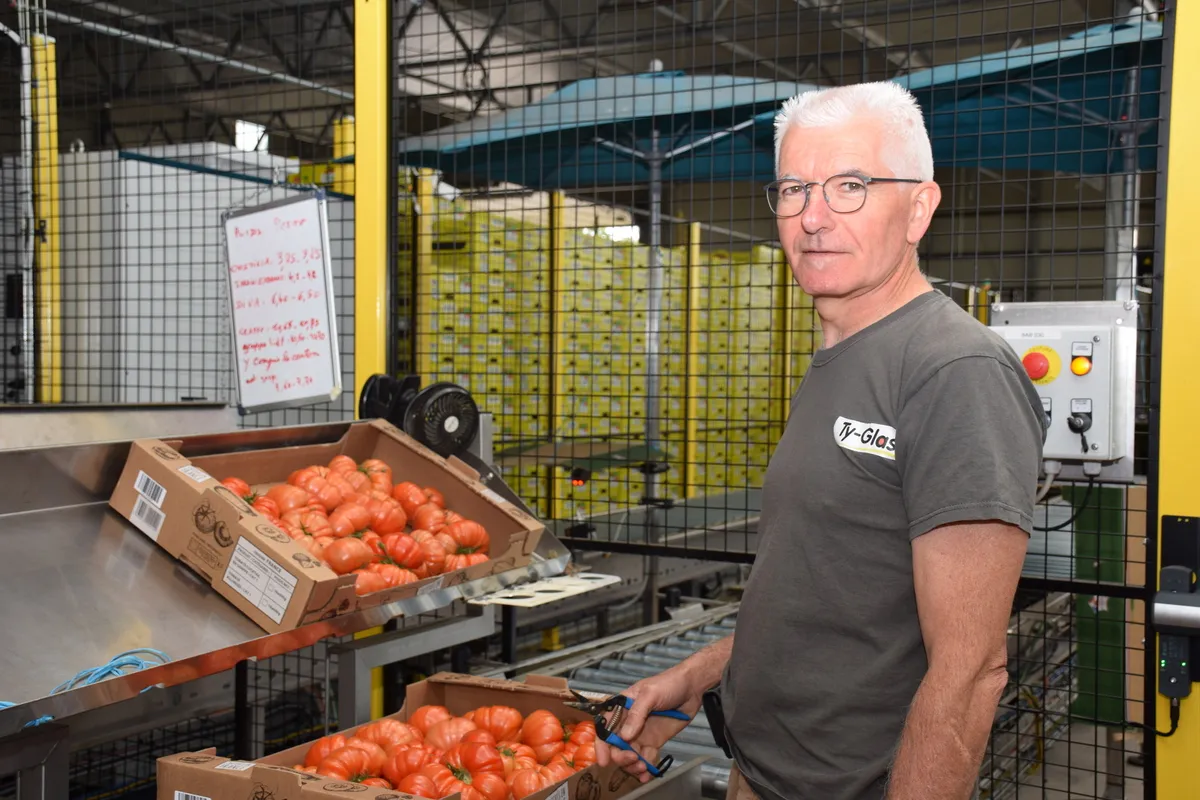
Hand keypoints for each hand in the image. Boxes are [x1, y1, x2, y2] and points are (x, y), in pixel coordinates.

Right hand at [592, 666, 703, 783]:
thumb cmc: (668, 684)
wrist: (691, 688)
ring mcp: (641, 734)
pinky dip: (645, 768)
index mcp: (621, 708)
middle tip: (632, 759)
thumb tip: (624, 736)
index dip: (602, 745)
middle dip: (621, 756)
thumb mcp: (649, 695)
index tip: (604, 760)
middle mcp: (628, 723)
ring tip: (642, 768)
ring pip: (630, 755)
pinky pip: (646, 758)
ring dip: (632, 765)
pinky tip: (647, 775)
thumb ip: (636, 714)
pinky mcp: (654, 742)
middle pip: (616, 746)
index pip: (605, 728)